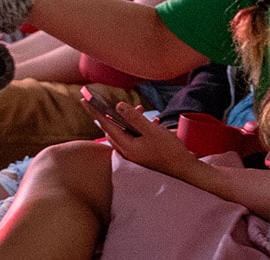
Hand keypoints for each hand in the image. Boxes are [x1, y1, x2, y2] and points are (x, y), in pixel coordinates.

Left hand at [88, 100, 202, 181]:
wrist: (185, 170)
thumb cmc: (169, 151)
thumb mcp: (152, 131)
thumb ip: (134, 118)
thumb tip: (118, 106)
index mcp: (126, 146)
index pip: (106, 125)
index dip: (95, 111)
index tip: (84, 100)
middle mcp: (127, 152)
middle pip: (112, 130)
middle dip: (112, 114)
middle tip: (107, 102)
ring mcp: (134, 154)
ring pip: (125, 133)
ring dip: (129, 120)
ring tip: (140, 109)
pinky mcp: (142, 154)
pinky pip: (135, 138)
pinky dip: (139, 128)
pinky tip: (153, 122)